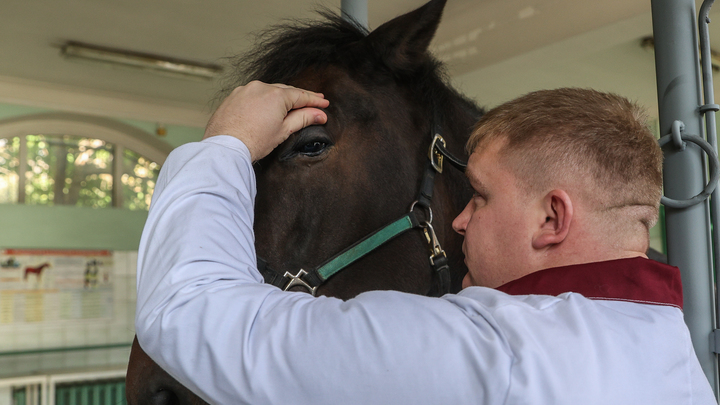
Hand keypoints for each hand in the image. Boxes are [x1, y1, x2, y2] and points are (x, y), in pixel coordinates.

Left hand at [204, 81, 329, 160]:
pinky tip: (267, 107)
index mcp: (275, 95)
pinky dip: (263, 99)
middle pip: (285, 91)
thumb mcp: (283, 131)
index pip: (301, 95)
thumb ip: (303, 118)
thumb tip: (319, 114)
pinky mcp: (233, 97)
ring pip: (268, 91)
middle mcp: (260, 87)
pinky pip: (253, 94)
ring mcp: (244, 90)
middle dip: (300, 97)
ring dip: (280, 97)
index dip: (314, 100)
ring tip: (292, 104)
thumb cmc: (253, 141)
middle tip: (313, 101)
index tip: (324, 103)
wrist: (225, 148)